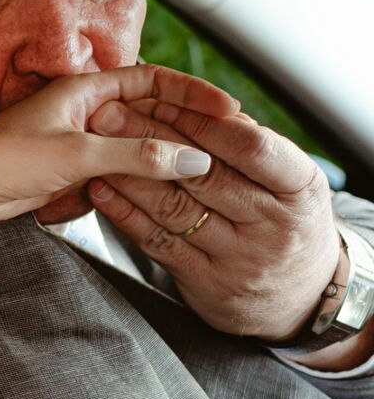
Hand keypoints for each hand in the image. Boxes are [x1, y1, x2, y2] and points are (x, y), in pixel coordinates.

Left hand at [0, 65, 233, 234]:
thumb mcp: (78, 155)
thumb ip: (138, 155)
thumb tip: (192, 158)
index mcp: (82, 90)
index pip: (151, 80)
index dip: (191, 93)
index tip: (227, 110)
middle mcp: (79, 111)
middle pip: (145, 116)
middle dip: (176, 134)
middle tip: (216, 151)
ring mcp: (71, 142)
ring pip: (127, 150)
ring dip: (145, 165)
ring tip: (181, 179)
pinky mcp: (61, 171)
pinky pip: (105, 175)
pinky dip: (116, 186)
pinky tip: (121, 199)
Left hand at [84, 99, 339, 340]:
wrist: (296, 298)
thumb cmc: (285, 221)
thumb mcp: (290, 182)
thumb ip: (251, 146)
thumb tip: (203, 105)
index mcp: (302, 189)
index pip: (251, 146)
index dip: (203, 123)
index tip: (161, 101)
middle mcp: (274, 225)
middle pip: (204, 173)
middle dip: (150, 138)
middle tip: (108, 113)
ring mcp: (239, 257)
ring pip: (175, 207)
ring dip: (130, 172)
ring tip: (97, 143)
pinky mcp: (204, 281)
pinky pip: (156, 241)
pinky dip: (124, 213)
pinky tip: (100, 189)